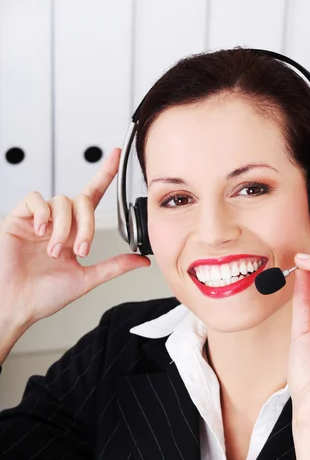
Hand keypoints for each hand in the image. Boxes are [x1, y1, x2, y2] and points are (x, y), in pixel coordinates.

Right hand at [0, 148, 149, 327]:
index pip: (92, 197)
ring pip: (61, 202)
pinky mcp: (18, 218)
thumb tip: (142, 260)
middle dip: (86, 225)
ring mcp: (38, 220)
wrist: (17, 305)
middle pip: (81, 201)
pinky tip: (41, 231)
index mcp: (73, 234)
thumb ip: (114, 266)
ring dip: (64, 227)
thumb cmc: (44, 295)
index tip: (116, 154)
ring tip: (55, 251)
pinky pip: (35, 199)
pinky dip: (42, 213)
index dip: (105, 174)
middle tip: (80, 250)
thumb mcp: (86, 279)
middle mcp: (57, 223)